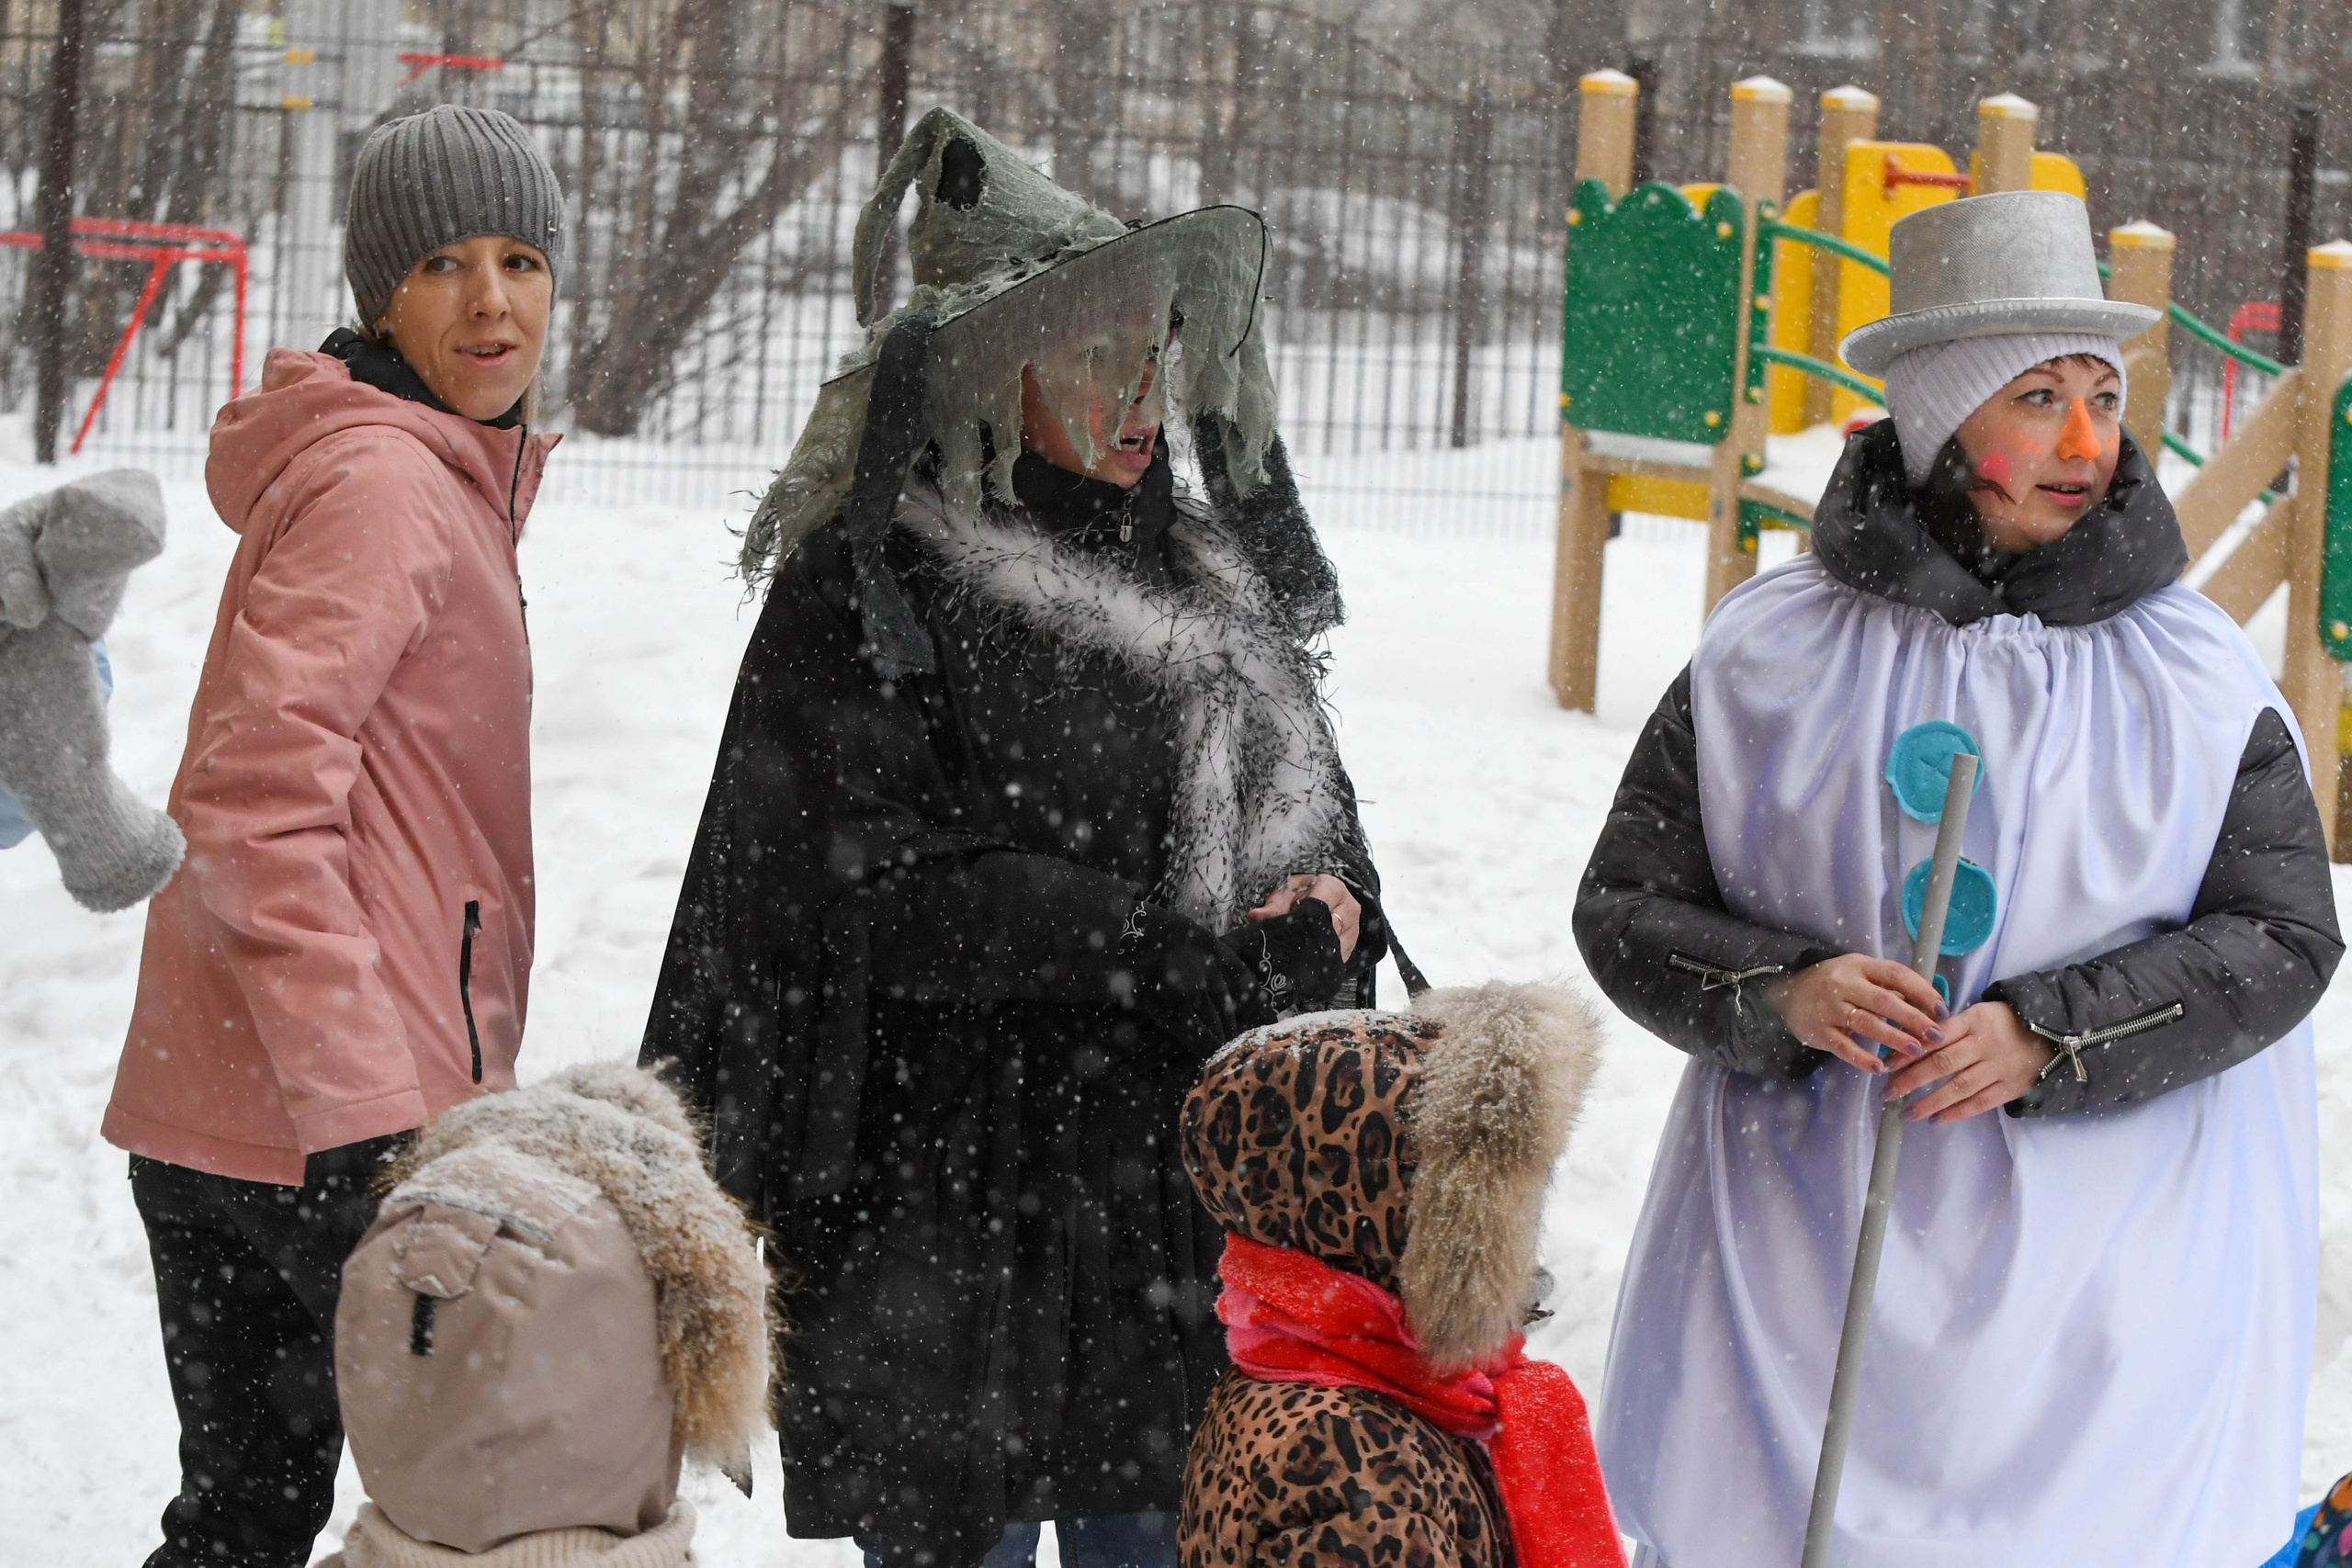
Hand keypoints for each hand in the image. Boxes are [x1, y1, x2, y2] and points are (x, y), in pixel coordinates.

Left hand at [1249, 873, 1359, 960]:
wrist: (1319, 896)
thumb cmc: (1300, 894)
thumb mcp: (1284, 894)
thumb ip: (1272, 906)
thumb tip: (1255, 916)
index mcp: (1333, 888)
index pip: (1319, 908)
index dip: (1301, 920)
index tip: (1288, 928)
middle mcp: (1348, 907)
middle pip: (1328, 929)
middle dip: (1307, 938)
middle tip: (1288, 946)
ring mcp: (1354, 927)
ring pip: (1335, 946)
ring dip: (1316, 951)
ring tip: (1298, 952)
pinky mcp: (1353, 943)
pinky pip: (1339, 957)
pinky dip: (1323, 960)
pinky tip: (1309, 960)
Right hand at [1763, 953, 1944, 1075]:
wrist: (1787, 993)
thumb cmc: (1835, 984)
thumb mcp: (1860, 973)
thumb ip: (1889, 986)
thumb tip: (1930, 1005)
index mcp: (1860, 966)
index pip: (1896, 975)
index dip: (1921, 991)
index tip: (1942, 1009)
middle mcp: (1844, 984)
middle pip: (1883, 1001)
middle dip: (1913, 1019)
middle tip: (1936, 1035)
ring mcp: (1829, 1008)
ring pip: (1865, 1024)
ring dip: (1893, 1039)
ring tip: (1916, 1051)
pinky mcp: (1819, 1031)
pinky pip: (1843, 1047)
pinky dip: (1861, 1058)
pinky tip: (1879, 1068)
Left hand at [1881, 1001, 2054, 1122]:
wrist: (2053, 1032)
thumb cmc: (2004, 1022)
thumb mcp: (1978, 1013)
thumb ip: (1949, 1026)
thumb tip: (1910, 1041)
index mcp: (1973, 1021)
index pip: (1934, 1038)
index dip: (1908, 1053)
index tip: (1886, 1066)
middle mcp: (1985, 1044)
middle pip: (1941, 1064)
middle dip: (1910, 1080)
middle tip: (1887, 1093)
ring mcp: (1999, 1067)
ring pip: (1958, 1087)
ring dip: (1929, 1102)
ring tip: (1907, 1113)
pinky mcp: (2011, 1086)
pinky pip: (1980, 1102)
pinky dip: (1956, 1113)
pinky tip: (1936, 1119)